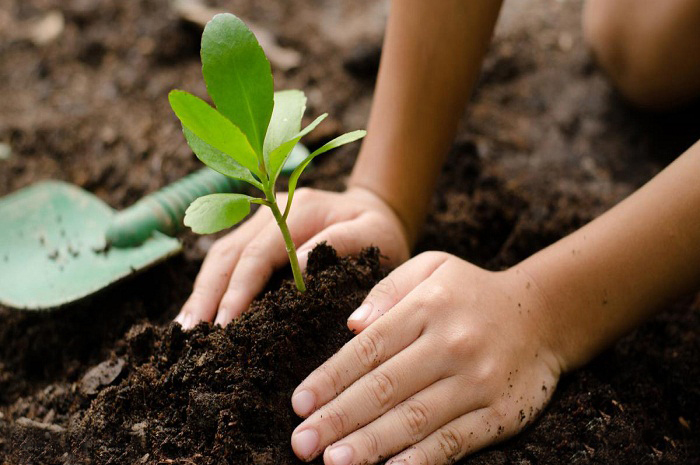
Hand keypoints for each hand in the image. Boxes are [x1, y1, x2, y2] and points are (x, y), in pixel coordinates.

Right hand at [175, 186, 410, 327]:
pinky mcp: (257, 235)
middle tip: (190, 334)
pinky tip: (201, 313)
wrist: (378, 210)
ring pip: (220, 255)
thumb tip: (298, 269)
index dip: (238, 289)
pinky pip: (228, 260)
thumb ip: (340, 245)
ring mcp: (260, 221)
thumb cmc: (380, 230)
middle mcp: (271, 211)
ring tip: (186, 329)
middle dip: (207, 293)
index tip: (225, 323)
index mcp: (299, 209)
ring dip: (202, 291)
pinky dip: (212, 286)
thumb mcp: (373, 235)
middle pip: (228, 253)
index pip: (258, 252)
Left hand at [289, 252, 562, 464]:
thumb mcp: (432, 268)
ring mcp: (479, 381)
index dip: (330, 379)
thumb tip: (352, 326)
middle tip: (301, 444)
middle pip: (385, 387)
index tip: (298, 404)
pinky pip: (455, 441)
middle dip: (338, 419)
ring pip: (415, 419)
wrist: (545, 315)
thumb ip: (389, 290)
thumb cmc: (472, 293)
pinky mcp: (501, 413)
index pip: (369, 348)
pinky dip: (422, 459)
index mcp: (429, 306)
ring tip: (333, 462)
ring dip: (370, 444)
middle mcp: (452, 343)